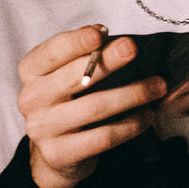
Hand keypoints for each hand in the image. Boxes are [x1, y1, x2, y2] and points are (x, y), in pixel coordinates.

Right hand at [16, 25, 166, 187]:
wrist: (55, 151)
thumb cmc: (67, 100)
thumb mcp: (67, 73)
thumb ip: (83, 54)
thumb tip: (108, 37)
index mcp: (31, 72)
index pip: (50, 53)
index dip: (75, 42)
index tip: (100, 33)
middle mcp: (31, 99)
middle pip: (74, 78)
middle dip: (106, 61)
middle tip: (132, 49)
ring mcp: (43, 129)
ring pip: (94, 108)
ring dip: (131, 94)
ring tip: (157, 86)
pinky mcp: (60, 154)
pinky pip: (103, 137)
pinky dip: (129, 125)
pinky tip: (147, 116)